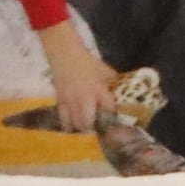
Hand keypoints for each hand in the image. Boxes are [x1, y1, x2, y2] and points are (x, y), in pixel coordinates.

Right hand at [36, 17, 115, 131]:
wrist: (65, 56)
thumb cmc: (88, 63)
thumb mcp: (105, 72)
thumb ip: (114, 84)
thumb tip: (125, 94)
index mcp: (98, 89)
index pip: (108, 109)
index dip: (113, 117)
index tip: (117, 121)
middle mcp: (84, 98)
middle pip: (88, 122)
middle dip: (95, 128)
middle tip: (99, 128)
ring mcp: (70, 102)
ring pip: (75, 124)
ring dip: (83, 128)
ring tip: (88, 128)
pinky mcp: (60, 102)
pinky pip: (64, 120)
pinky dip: (70, 125)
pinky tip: (75, 125)